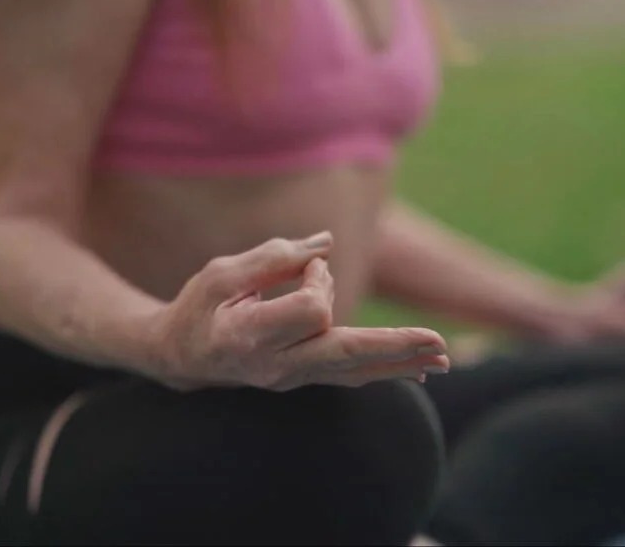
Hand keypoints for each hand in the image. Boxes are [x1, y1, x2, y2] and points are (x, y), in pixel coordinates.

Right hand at [147, 232, 450, 391]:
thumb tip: (326, 246)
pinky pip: (350, 376)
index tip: (307, 264)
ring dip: (400, 361)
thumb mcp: (220, 273)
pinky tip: (419, 370)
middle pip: (345, 353)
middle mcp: (275, 366)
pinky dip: (384, 370)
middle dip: (393, 346)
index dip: (317, 280)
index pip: (309, 312)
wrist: (180, 359)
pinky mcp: (303, 378)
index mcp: (249, 337)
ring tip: (444, 358)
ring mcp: (291, 378)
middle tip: (438, 342)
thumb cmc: (196, 308)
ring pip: (355, 370)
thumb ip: (274, 258)